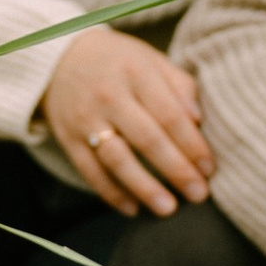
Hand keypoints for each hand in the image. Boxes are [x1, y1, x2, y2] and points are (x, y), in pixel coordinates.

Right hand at [42, 26, 212, 215]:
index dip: (192, 145)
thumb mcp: (150, 59)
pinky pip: (90, 171)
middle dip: (176, 170)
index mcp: (136, 73)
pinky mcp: (67, 138)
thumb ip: (179, 85)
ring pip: (117, 159)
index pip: (170, 115)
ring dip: (144, 187)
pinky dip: (110, 193)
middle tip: (199, 194)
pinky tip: (132, 208)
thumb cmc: (118, 61)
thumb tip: (199, 120)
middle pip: (147, 139)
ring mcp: (85, 119)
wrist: (57, 57)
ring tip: (168, 208)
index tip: (209, 169)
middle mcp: (109, 96)